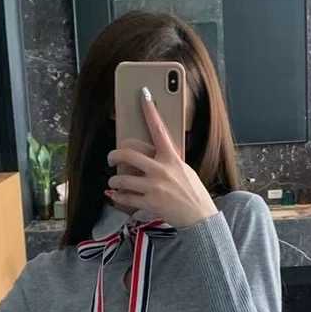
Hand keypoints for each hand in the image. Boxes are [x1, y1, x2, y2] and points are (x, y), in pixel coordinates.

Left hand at [105, 87, 217, 227]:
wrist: (199, 216)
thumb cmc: (192, 192)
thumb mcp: (183, 169)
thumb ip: (167, 160)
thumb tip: (150, 153)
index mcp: (171, 157)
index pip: (159, 129)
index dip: (150, 110)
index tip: (143, 95)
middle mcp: (161, 170)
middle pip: (128, 154)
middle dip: (114, 155)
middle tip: (111, 158)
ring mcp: (154, 187)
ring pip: (122, 179)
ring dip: (114, 181)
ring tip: (113, 182)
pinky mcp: (150, 203)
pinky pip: (125, 198)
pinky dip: (116, 197)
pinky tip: (114, 196)